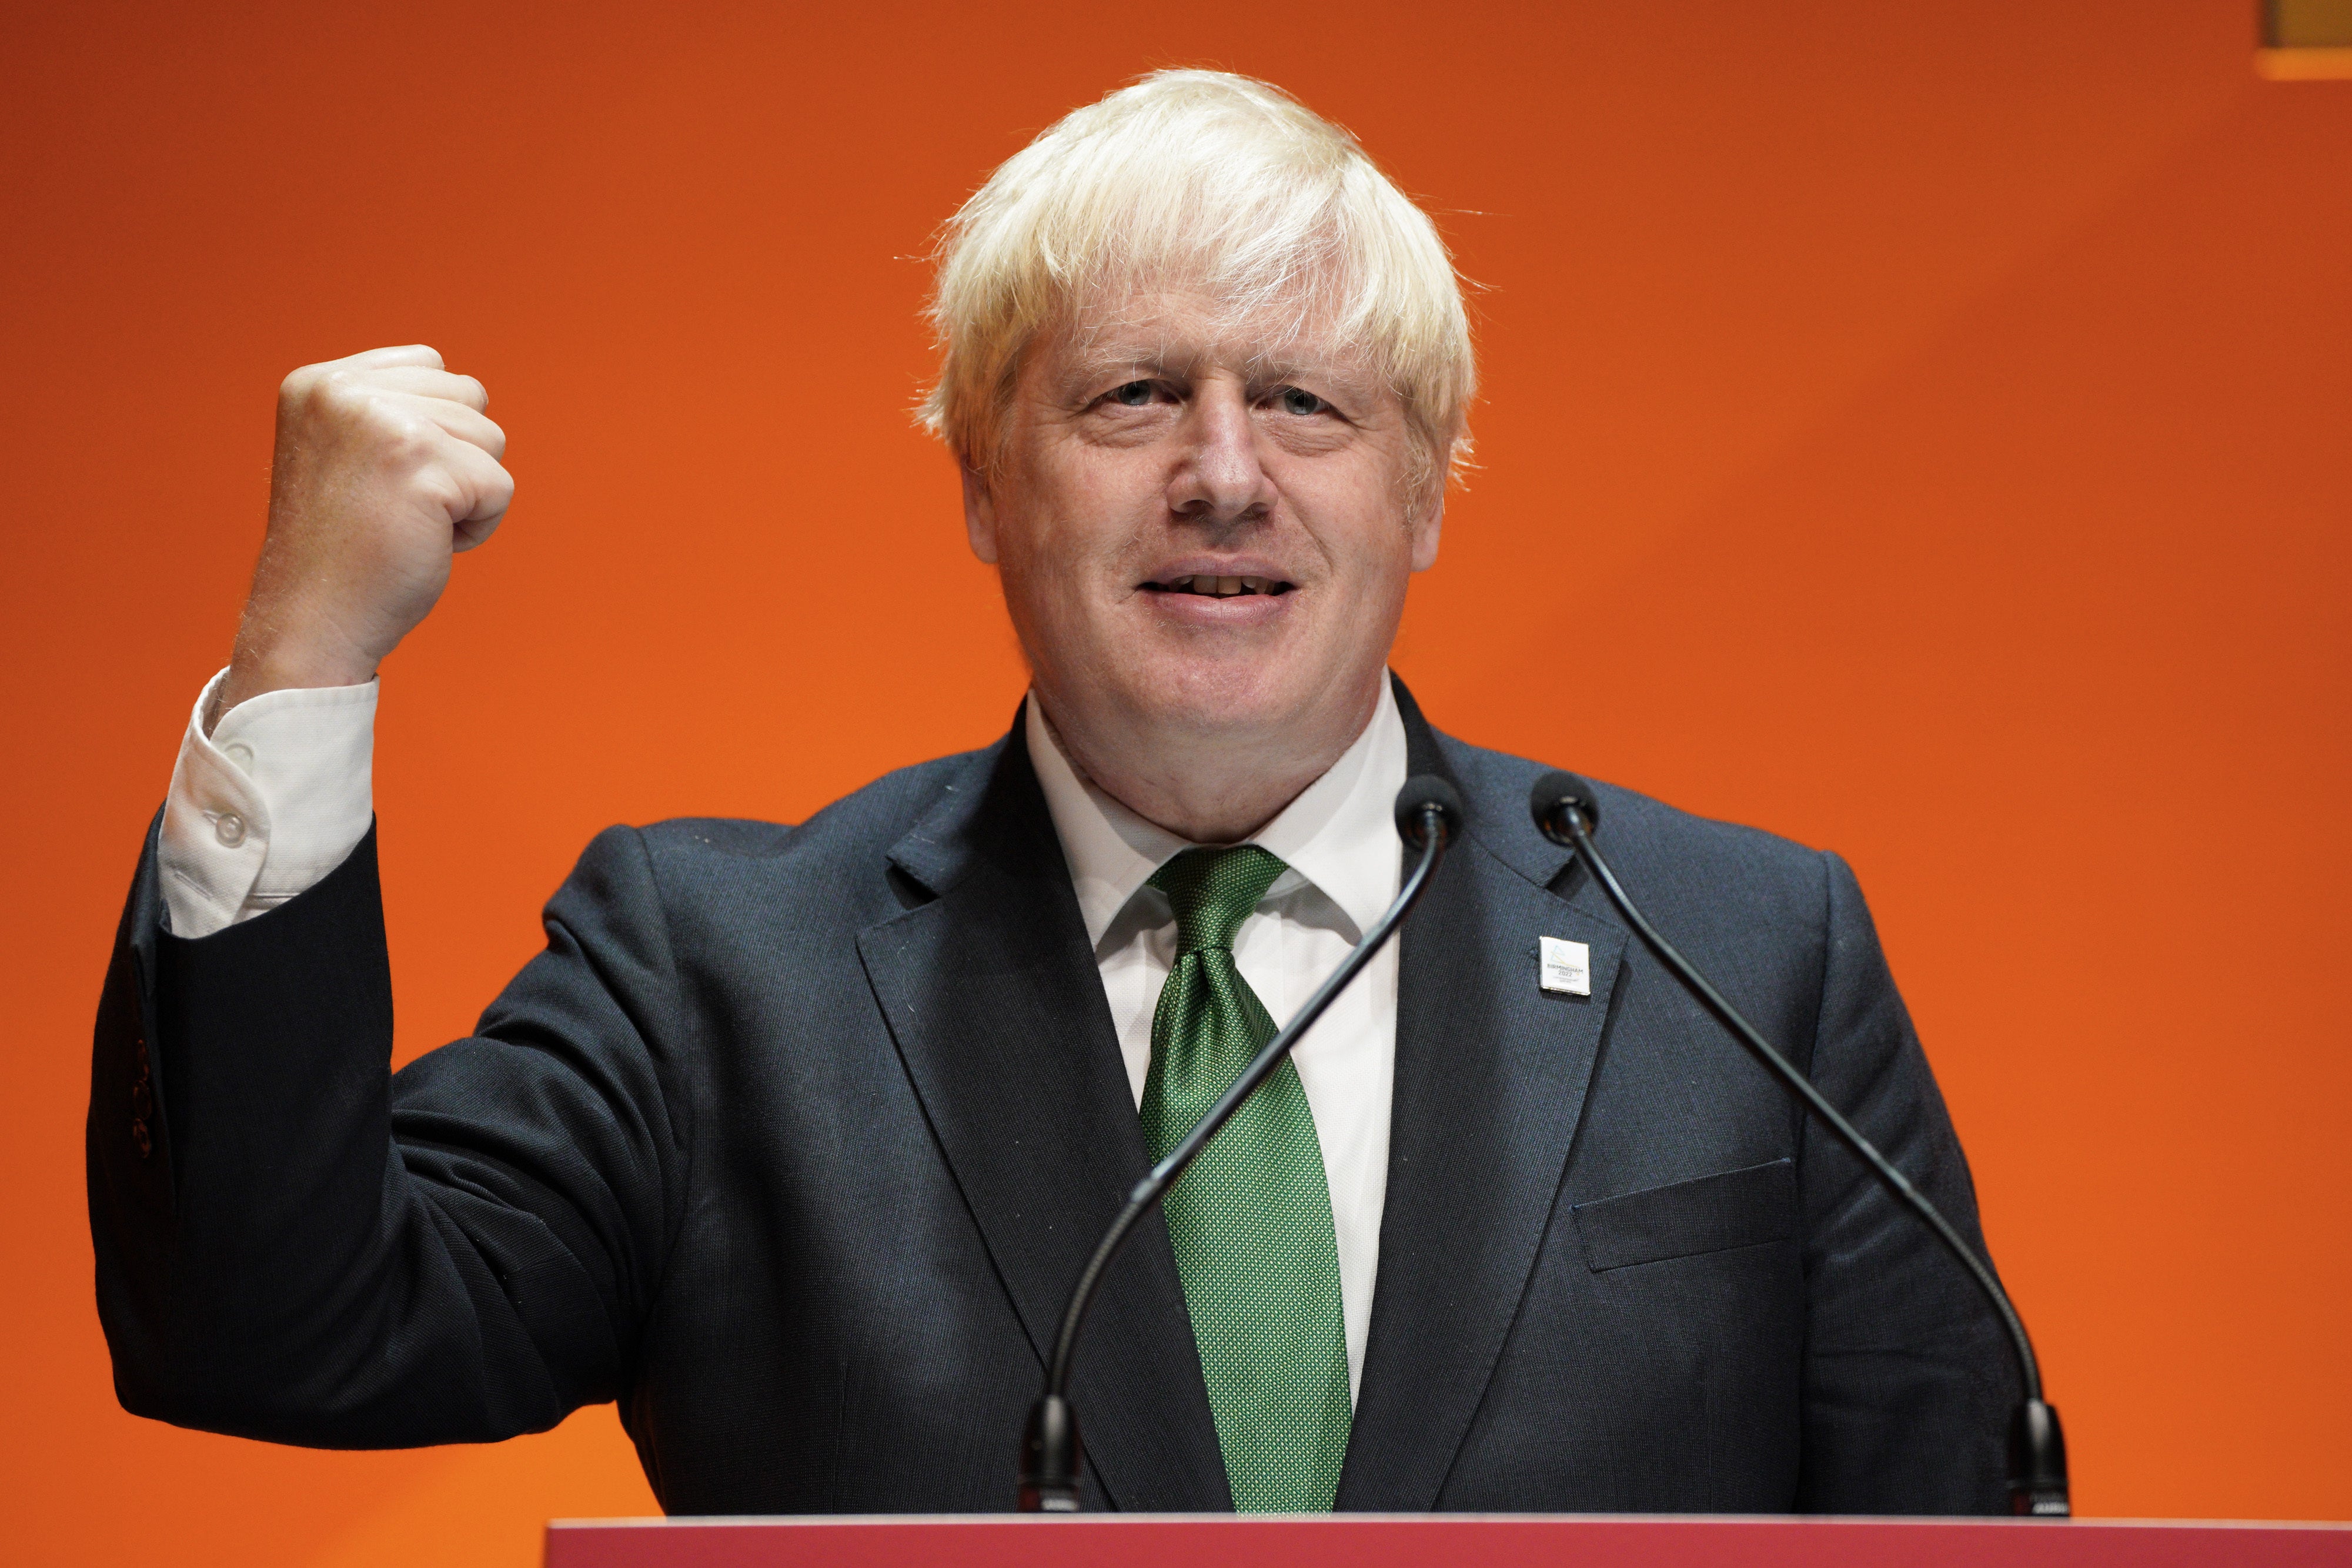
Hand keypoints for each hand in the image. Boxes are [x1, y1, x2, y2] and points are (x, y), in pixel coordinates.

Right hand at [211, 345, 512, 726]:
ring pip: (491, 439)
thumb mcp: (349, 452)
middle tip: (394, 508)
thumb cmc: (344, 549)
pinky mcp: (421, 462)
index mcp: (321, 381)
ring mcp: (383, 422)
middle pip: (471, 398)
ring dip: (467, 492)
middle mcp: (344, 390)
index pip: (433, 367)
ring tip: (407, 523)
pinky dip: (478, 527)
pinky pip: (500, 487)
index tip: (382, 479)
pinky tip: (425, 544)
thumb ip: (391, 409)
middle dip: (455, 460)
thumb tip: (464, 384)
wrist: (314, 621)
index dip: (433, 432)